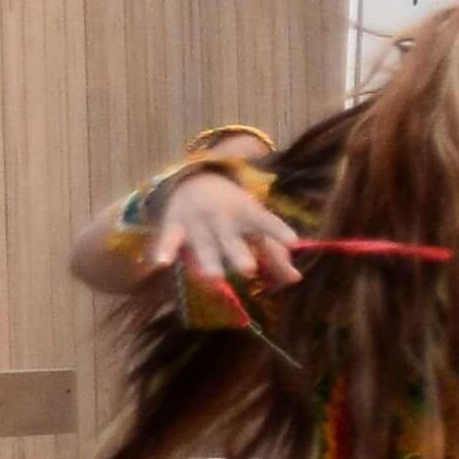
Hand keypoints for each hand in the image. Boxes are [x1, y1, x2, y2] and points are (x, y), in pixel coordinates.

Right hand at [143, 171, 302, 298]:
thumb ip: (275, 253)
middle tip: (249, 269)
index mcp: (247, 212)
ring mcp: (198, 221)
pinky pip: (170, 239)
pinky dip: (165, 249)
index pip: (265, 220)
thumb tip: (296, 279)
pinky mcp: (175, 225)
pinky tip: (162, 263)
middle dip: (238, 253)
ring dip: (208, 259)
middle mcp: (223, 217)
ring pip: (203, 243)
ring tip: (214, 277)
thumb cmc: (233, 210)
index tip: (294, 242)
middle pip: (231, 238)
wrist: (193, 179)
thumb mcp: (255, 222)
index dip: (278, 230)